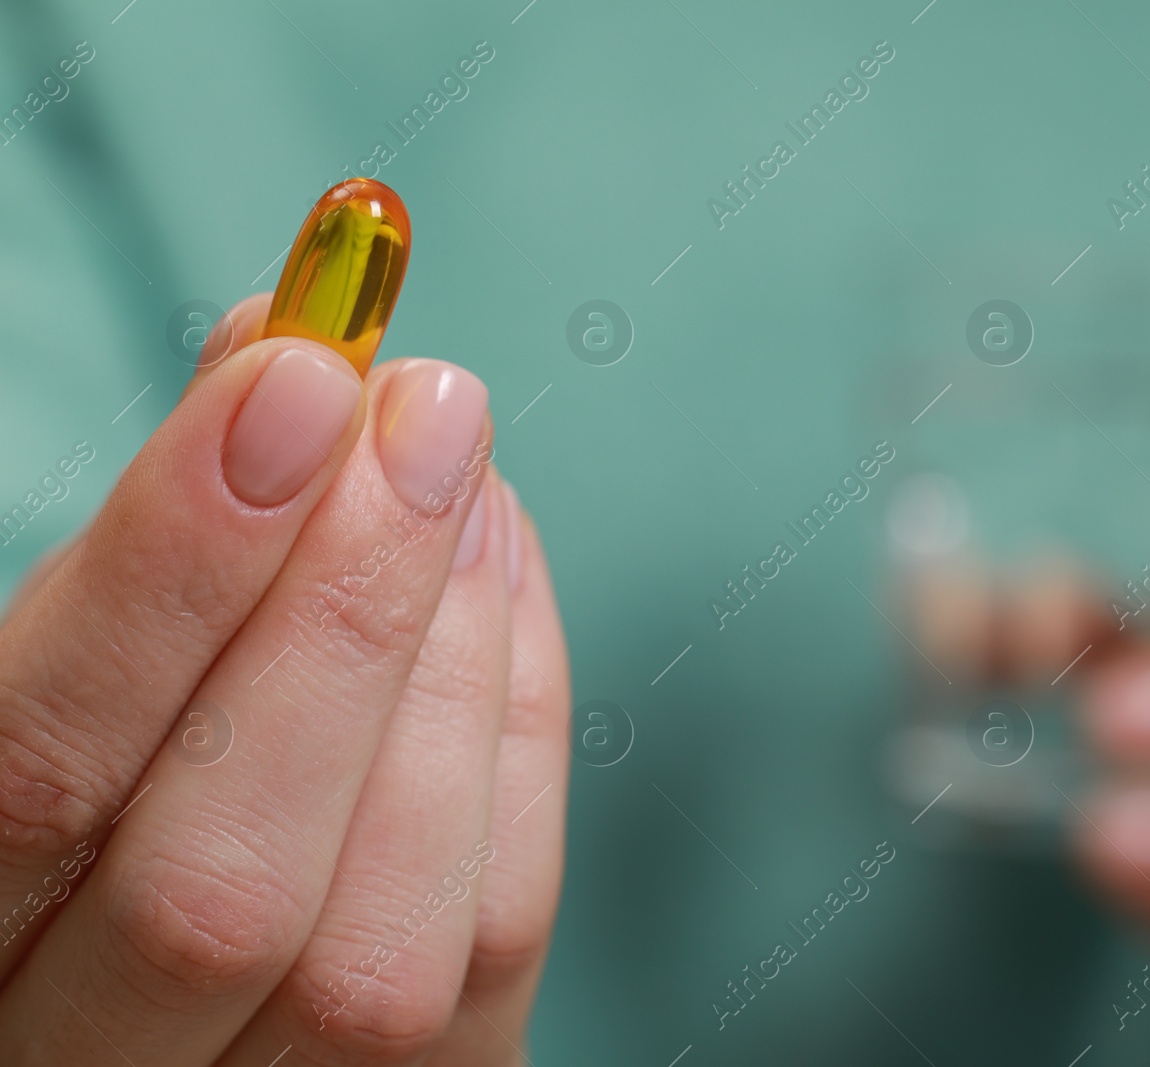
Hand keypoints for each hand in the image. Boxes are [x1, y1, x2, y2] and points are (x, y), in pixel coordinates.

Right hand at [0, 294, 569, 1064]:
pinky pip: (495, 938)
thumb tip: (288, 349)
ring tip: (465, 479)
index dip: (172, 572)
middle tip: (427, 407)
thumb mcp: (75, 662)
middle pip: (219, 889)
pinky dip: (514, 726)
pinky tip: (500, 578)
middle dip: (346, 616)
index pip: (40, 773)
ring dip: (450, 665)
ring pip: (380, 938)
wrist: (174, 982)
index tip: (296, 373)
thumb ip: (158, 556)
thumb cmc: (112, 776)